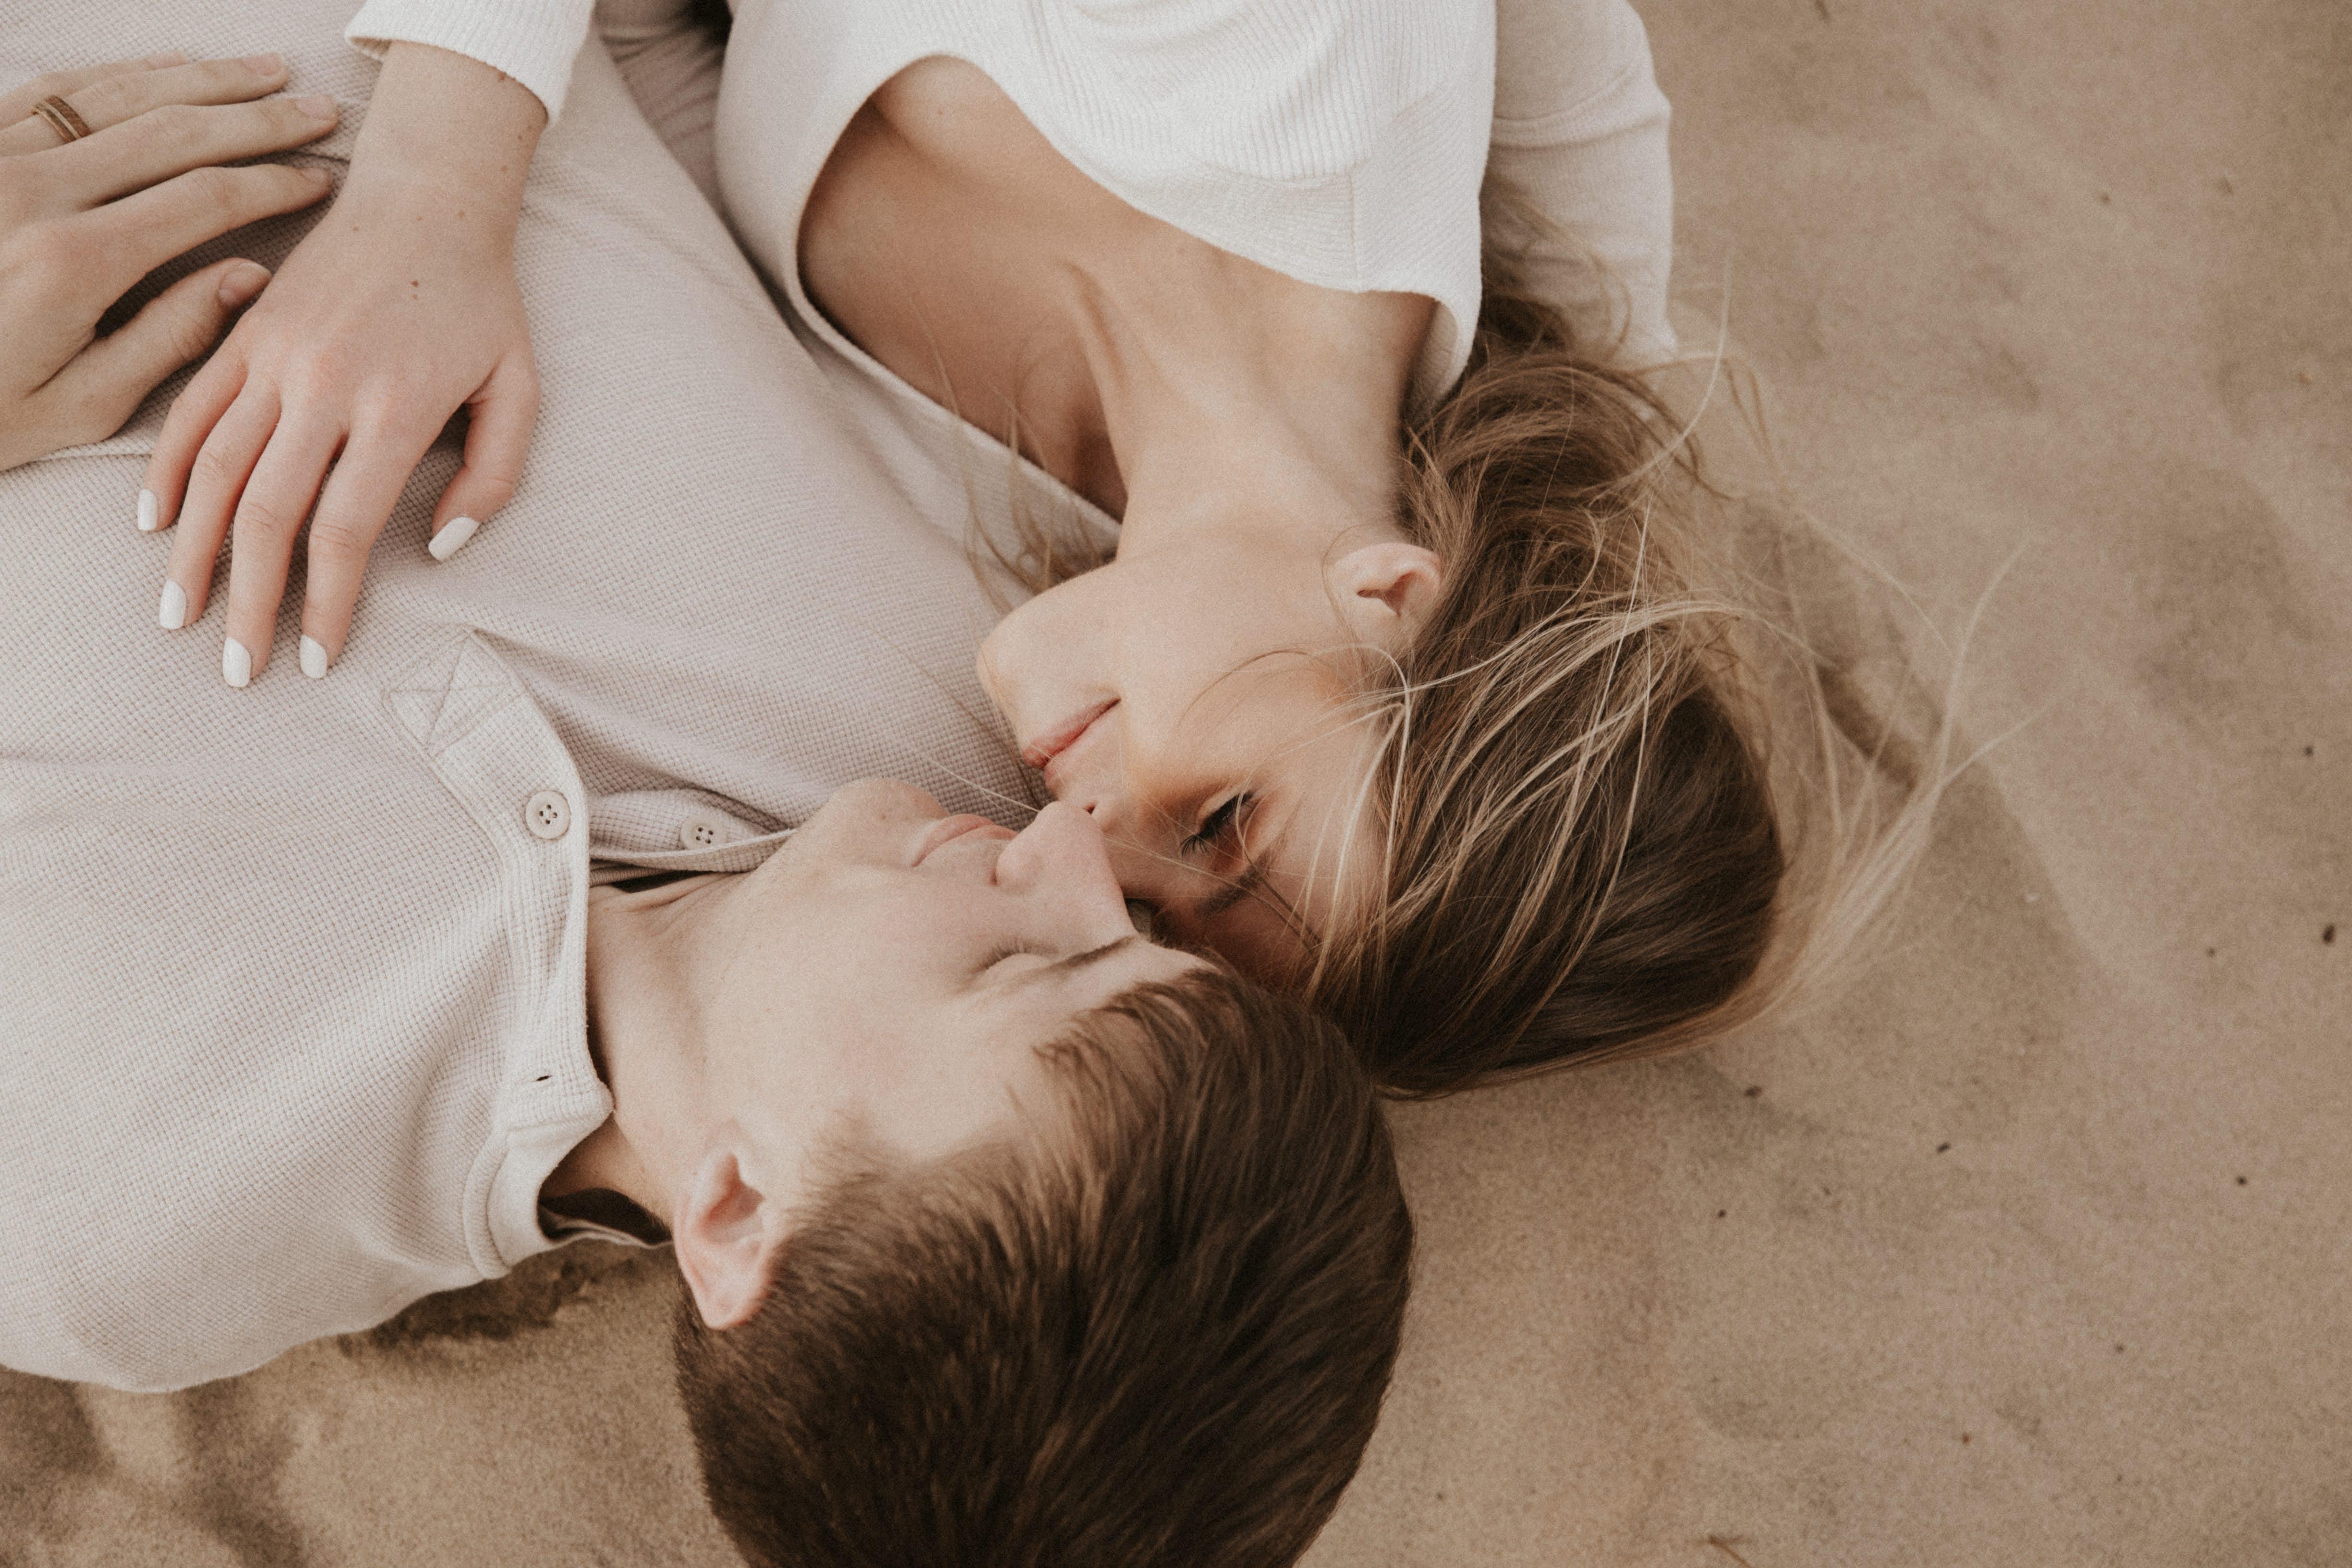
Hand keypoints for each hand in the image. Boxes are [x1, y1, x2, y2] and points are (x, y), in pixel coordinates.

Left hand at [0, 53, 335, 470]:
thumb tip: (250, 279)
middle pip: (173, 134)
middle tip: (319, 114)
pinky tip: (172, 70)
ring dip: (203, 82)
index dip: (274, 184)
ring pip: (121, 99)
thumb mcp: (77, 405)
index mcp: (75, 262)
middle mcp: (34, 193)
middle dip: (257, 120)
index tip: (321, 179)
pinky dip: (123, 75)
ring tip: (266, 75)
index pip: (204, 200)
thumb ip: (168, 338)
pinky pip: (57, 92)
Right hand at [143, 43, 544, 684]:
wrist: (429, 202)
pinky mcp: (243, 334)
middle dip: (249, 600)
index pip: (345, 528)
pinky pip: (190, 410)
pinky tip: (156, 525)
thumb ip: (493, 478)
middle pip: (268, 514)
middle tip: (236, 666)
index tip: (314, 657)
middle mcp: (324, 385)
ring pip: (215, 469)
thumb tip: (441, 552)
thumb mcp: (521, 391)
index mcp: (396, 409)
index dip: (328, 603)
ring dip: (194, 551)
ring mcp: (274, 357)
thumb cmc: (482, 306)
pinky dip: (167, 469)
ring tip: (180, 616)